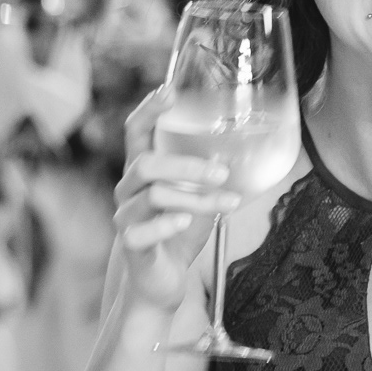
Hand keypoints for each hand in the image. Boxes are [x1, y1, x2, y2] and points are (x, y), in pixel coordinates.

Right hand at [114, 87, 239, 308]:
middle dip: (188, 165)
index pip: (135, 131)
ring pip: (156, 196)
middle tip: (223, 172)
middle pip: (147, 164)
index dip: (149, 109)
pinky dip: (166, 224)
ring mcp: (125, 216)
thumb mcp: (200, 198)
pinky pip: (141, 230)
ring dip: (197, 199)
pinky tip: (185, 222)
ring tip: (226, 204)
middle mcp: (128, 189)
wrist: (162, 280)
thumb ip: (210, 174)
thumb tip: (246, 147)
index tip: (169, 90)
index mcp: (143, 171)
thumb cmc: (180, 233)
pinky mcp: (130, 245)